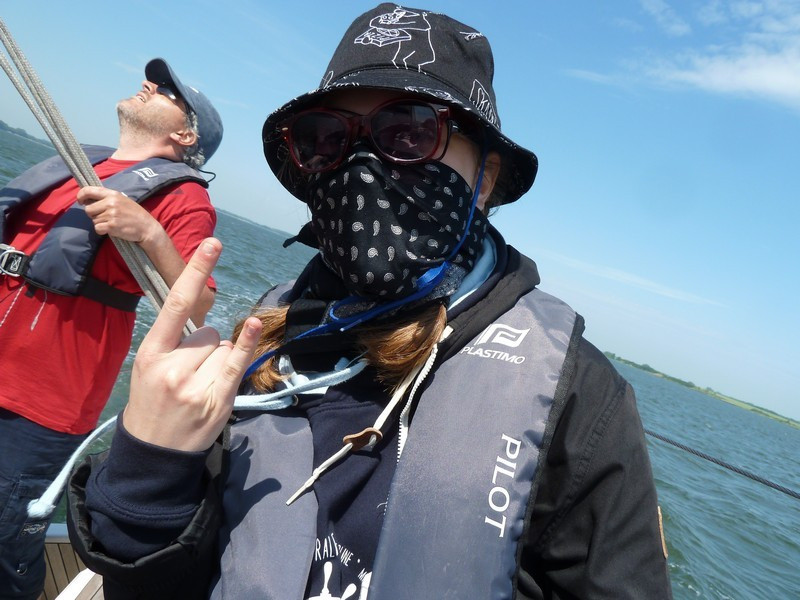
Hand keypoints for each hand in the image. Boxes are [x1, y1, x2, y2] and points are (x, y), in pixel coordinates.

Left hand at [77, 186, 159, 242]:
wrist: (147, 227)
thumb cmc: (134, 214)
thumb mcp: (123, 200)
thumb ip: (107, 198)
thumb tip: (89, 200)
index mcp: (113, 194)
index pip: (89, 190)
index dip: (81, 195)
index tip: (80, 201)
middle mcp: (111, 203)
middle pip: (88, 209)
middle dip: (93, 214)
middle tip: (105, 217)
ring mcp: (111, 214)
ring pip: (93, 220)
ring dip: (100, 223)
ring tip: (113, 223)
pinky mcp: (112, 226)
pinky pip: (97, 228)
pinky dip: (102, 231)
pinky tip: (112, 229)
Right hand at [122, 238, 262, 450]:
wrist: (153, 453)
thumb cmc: (151, 403)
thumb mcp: (147, 368)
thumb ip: (173, 341)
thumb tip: (207, 321)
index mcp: (151, 354)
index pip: (176, 304)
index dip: (196, 271)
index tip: (213, 244)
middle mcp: (173, 367)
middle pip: (208, 332)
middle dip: (205, 346)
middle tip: (188, 374)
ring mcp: (196, 386)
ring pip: (223, 347)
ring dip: (219, 360)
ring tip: (199, 386)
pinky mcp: (218, 401)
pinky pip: (237, 363)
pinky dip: (247, 344)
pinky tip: (254, 326)